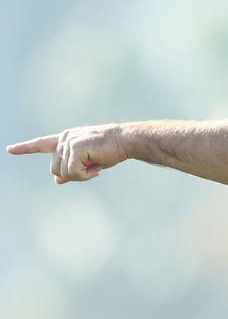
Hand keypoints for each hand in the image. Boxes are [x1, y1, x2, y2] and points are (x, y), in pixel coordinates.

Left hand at [6, 124, 127, 183]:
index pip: (42, 143)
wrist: (125, 141)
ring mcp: (68, 142)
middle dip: (73, 175)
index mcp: (66, 138)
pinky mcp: (74, 147)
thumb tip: (57, 180)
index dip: (26, 148)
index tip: (10, 149)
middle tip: (91, 171)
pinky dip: (85, 176)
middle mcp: (64, 138)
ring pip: (62, 173)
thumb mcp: (88, 162)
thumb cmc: (110, 150)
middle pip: (55, 169)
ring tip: (95, 167)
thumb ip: (71, 169)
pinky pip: (72, 172)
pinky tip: (96, 169)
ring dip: (81, 176)